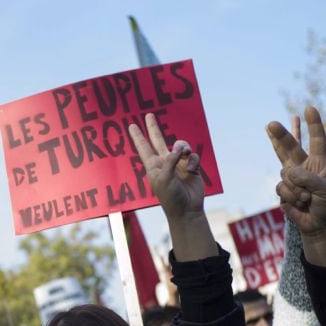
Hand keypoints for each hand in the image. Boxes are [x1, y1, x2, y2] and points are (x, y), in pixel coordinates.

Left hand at [128, 113, 215, 260]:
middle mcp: (164, 162)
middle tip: (149, 115)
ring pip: (180, 145)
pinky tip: (192, 171)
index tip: (131, 125)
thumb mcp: (165, 178)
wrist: (187, 209)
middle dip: (153, 128)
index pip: (143, 147)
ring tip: (185, 154)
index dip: (138, 136)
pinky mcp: (191, 167)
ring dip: (184, 147)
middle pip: (158, 140)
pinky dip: (194, 161)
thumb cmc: (170, 197)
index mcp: (153, 166)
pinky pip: (193, 156)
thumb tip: (180, 147)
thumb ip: (171, 160)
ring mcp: (178, 164)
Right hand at [266, 107, 325, 265]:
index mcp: (320, 164)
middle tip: (270, 124)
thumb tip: (288, 172)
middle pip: (290, 148)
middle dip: (281, 135)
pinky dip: (290, 197)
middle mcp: (304, 168)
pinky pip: (281, 188)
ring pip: (285, 174)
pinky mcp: (283, 191)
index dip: (313, 126)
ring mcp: (292, 179)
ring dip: (296, 188)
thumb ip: (308, 178)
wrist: (319, 227)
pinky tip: (300, 204)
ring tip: (307, 199)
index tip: (309, 109)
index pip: (317, 141)